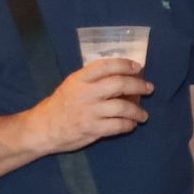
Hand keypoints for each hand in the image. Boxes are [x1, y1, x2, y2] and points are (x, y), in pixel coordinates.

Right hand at [33, 58, 150, 153]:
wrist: (43, 128)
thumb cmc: (60, 104)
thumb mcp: (72, 84)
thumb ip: (92, 79)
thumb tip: (121, 76)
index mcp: (80, 79)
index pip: (106, 66)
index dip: (125, 64)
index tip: (138, 67)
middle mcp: (86, 93)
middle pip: (120, 84)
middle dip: (139, 85)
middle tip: (149, 88)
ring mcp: (90, 112)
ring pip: (123, 107)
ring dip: (138, 110)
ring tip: (143, 114)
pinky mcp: (93, 129)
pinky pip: (118, 126)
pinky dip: (129, 125)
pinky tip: (131, 125)